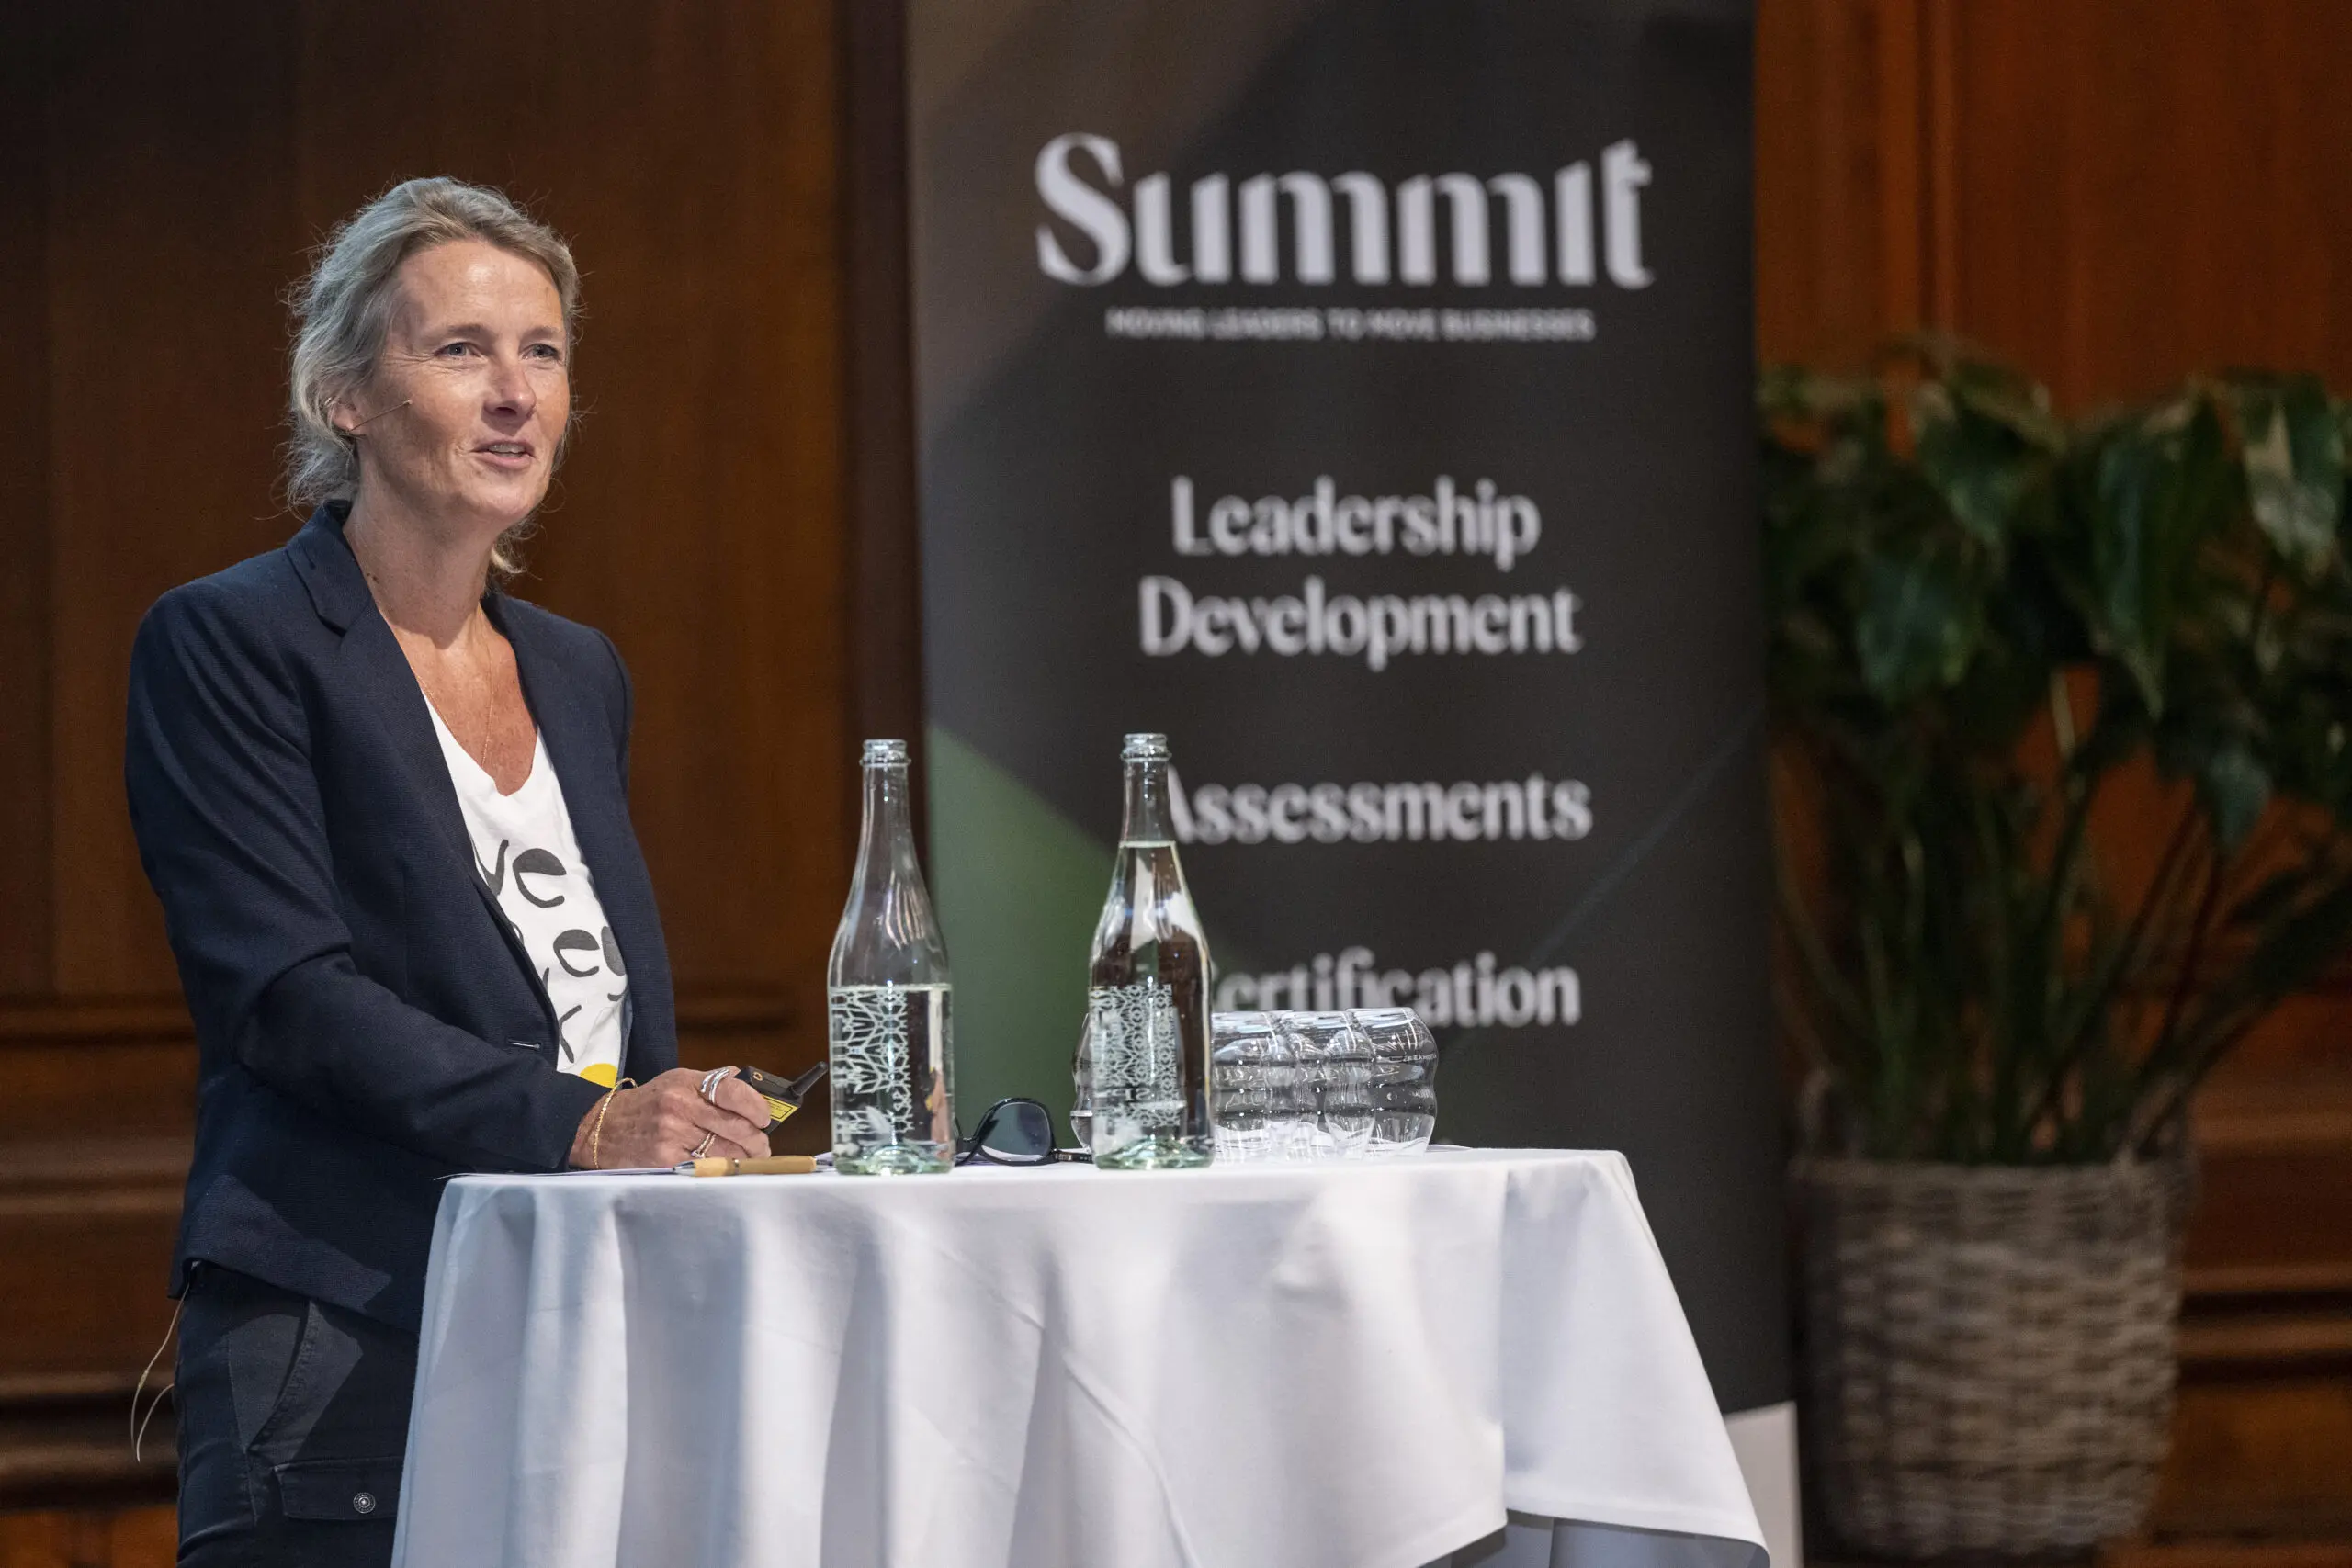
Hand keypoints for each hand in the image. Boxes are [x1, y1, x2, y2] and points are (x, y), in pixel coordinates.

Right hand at [569, 1068, 771, 1168]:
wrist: (600, 1128)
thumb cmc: (646, 1105)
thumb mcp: (675, 1082)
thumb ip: (711, 1082)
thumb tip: (747, 1082)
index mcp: (686, 1083)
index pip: (733, 1091)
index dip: (756, 1107)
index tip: (764, 1118)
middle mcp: (680, 1107)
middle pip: (736, 1127)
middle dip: (756, 1140)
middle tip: (761, 1146)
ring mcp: (672, 1135)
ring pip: (725, 1152)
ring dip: (744, 1159)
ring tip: (748, 1160)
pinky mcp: (665, 1161)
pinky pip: (705, 1169)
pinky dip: (720, 1171)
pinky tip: (723, 1170)